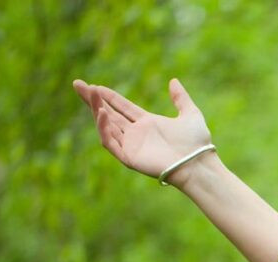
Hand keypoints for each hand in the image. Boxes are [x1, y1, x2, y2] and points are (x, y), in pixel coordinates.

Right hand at [72, 78, 212, 185]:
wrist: (199, 164)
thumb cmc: (197, 143)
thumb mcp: (190, 114)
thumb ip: (181, 98)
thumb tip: (174, 81)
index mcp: (148, 124)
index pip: (122, 108)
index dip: (109, 97)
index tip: (95, 86)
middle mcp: (137, 135)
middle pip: (109, 115)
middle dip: (93, 100)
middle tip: (78, 84)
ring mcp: (132, 146)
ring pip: (107, 126)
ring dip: (97, 110)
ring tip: (90, 93)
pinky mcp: (130, 158)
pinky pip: (111, 142)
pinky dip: (104, 129)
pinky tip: (101, 113)